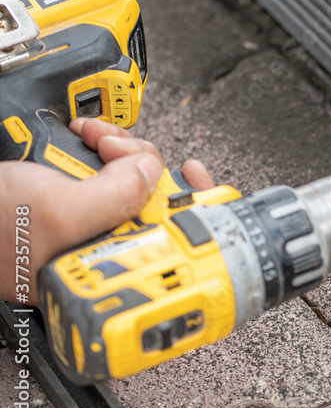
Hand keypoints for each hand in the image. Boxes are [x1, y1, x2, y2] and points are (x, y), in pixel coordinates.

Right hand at [0, 119, 212, 303]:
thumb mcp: (57, 213)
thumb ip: (116, 196)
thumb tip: (152, 172)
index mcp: (103, 270)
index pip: (171, 242)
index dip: (190, 206)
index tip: (196, 174)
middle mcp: (101, 250)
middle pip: (156, 200)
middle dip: (144, 162)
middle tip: (114, 147)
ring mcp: (88, 223)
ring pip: (133, 178)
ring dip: (121, 148)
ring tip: (93, 138)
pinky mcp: (75, 199)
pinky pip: (105, 169)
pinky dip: (101, 147)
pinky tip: (86, 137)